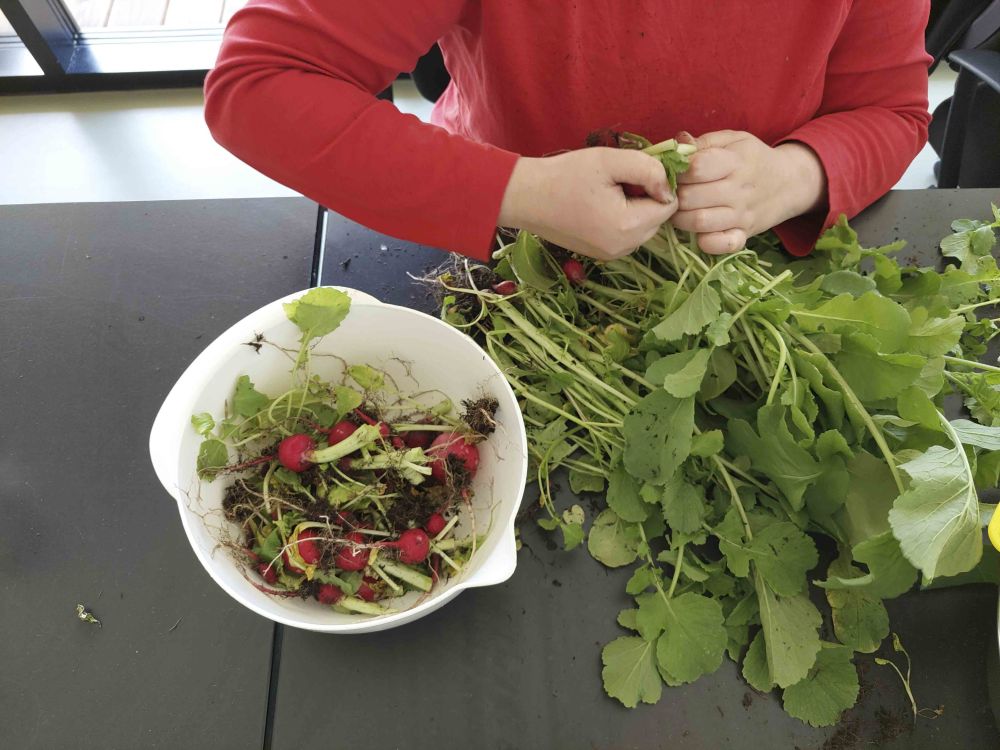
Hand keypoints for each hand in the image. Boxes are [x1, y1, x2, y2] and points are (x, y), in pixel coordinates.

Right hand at [497, 148, 677, 260]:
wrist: (526, 198)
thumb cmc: (565, 175)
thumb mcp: (610, 161)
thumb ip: (648, 169)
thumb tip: (669, 186)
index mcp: (628, 227)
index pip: (669, 205)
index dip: (657, 183)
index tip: (633, 172)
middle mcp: (624, 248)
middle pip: (658, 219)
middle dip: (647, 197)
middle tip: (617, 180)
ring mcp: (612, 255)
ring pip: (644, 228)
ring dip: (635, 208)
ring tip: (606, 192)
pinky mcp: (602, 254)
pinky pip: (627, 235)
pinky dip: (622, 219)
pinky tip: (599, 205)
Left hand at [672, 130, 826, 254]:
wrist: (790, 182)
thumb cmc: (752, 159)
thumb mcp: (733, 140)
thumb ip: (703, 143)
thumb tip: (677, 146)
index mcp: (735, 161)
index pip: (696, 168)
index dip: (678, 170)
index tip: (676, 172)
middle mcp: (739, 189)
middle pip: (691, 197)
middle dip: (674, 195)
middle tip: (675, 193)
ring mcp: (742, 215)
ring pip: (698, 222)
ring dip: (681, 218)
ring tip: (682, 210)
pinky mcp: (744, 235)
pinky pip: (720, 245)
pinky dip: (705, 242)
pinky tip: (700, 231)